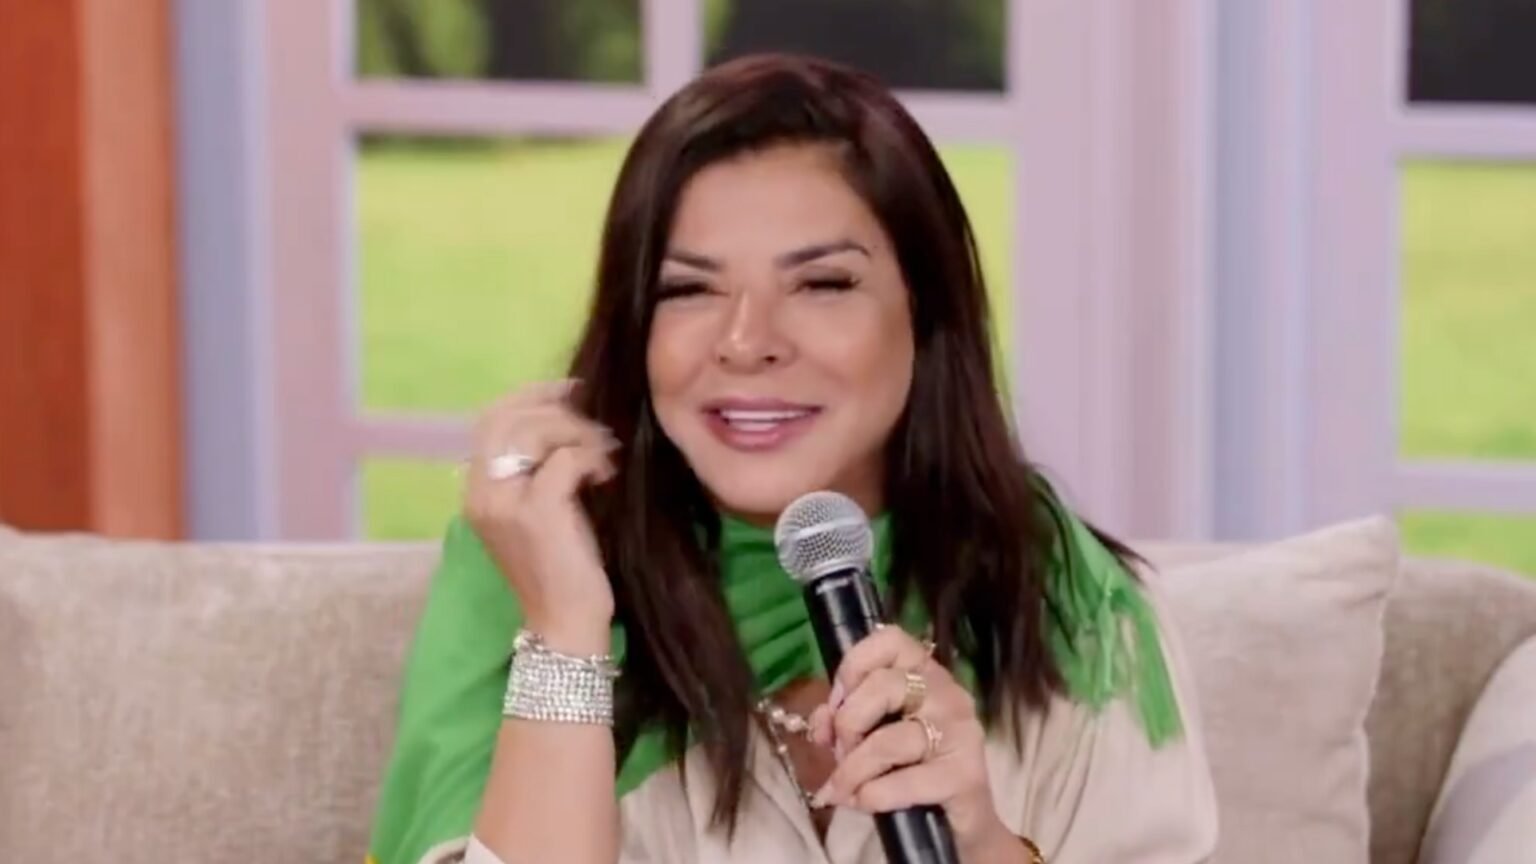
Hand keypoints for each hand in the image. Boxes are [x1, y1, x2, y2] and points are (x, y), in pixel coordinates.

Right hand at [464, 379, 619, 650]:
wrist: (564, 624)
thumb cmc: (560, 569)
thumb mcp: (537, 512)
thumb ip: (535, 469)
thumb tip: (566, 415)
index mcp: (475, 491)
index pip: (489, 419)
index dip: (529, 395)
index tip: (571, 391)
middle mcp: (480, 493)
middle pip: (506, 416)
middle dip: (555, 406)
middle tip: (594, 420)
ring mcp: (505, 503)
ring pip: (536, 431)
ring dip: (579, 431)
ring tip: (604, 450)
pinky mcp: (537, 513)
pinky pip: (566, 459)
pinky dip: (592, 458)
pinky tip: (605, 475)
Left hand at [807, 627, 1019, 858]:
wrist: (958, 825)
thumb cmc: (911, 772)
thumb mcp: (871, 737)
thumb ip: (843, 719)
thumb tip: (820, 723)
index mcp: (925, 673)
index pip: (890, 639)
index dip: (854, 666)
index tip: (838, 702)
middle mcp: (948, 693)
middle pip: (884, 685)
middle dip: (848, 723)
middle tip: (840, 752)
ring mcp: (960, 732)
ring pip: (889, 740)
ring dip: (853, 770)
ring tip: (844, 789)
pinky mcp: (964, 775)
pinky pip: (902, 781)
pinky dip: (872, 796)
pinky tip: (864, 803)